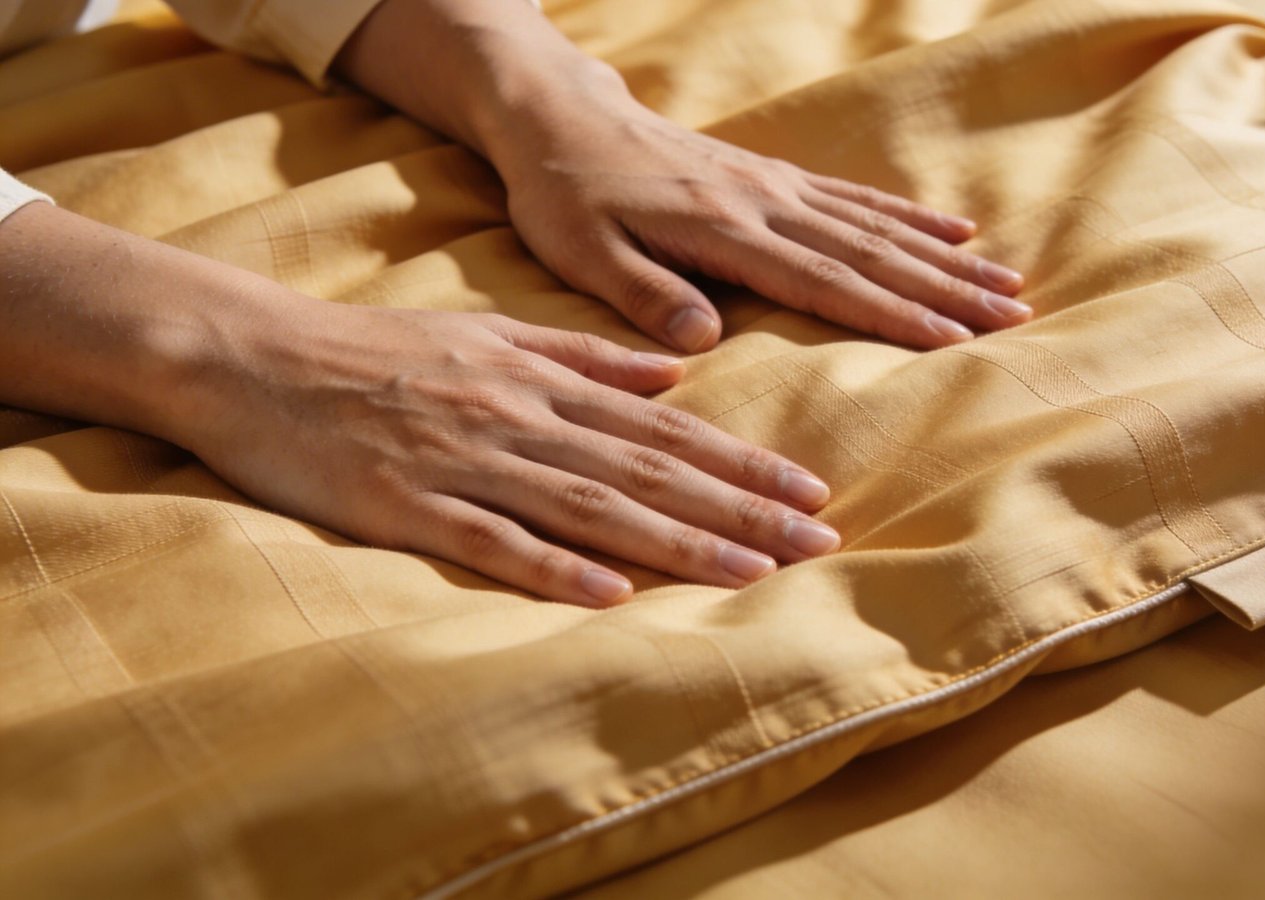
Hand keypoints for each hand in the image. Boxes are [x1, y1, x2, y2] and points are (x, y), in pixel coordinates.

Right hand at [180, 301, 839, 606]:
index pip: (665, 429)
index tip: (809, 492)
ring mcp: (464, 462)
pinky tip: (612, 597)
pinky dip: (554, 569)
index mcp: (540, 381)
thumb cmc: (376, 349)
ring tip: (752, 572)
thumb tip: (673, 374)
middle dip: (739, 508)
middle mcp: (518, 419)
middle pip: (648, 471)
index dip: (742, 463)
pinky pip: (491, 543)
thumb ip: (584, 356)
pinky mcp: (406, 506)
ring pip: (590, 507)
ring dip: (676, 542)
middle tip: (815, 540)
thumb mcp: (489, 335)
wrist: (252, 354)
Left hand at [336, 0, 1030, 353]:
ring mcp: (775, 186)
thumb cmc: (564, 196)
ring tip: (1007, 283)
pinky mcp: (773, 176)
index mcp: (723, 232)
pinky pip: (855, 198)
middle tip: (1013, 316)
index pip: (824, 281)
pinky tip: (954, 230)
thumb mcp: (580, 253)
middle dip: (946, 288)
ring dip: (944, 258)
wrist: (559, 116)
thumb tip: (704, 342)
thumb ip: (644, 295)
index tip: (952, 340)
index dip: (891, 313)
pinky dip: (909, 216)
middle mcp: (764, 204)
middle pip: (872, 252)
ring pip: (877, 225)